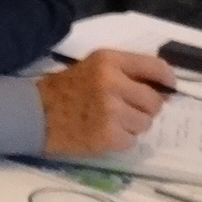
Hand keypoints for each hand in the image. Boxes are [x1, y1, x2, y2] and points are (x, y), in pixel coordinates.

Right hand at [36, 50, 173, 156]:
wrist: (34, 114)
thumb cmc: (64, 90)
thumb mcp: (93, 67)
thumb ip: (126, 72)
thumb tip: (163, 89)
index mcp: (109, 61)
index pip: (156, 67)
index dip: (167, 80)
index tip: (167, 89)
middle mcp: (112, 83)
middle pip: (154, 101)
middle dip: (145, 108)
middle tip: (127, 110)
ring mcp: (110, 111)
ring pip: (145, 123)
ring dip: (132, 126)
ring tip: (110, 122)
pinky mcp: (107, 136)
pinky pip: (131, 141)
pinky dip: (120, 140)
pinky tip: (102, 133)